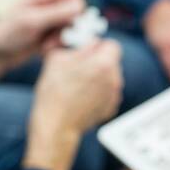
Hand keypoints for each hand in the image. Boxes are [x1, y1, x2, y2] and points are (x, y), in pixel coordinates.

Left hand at [0, 0, 85, 87]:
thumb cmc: (6, 34)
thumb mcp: (32, 21)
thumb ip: (57, 13)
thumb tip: (81, 7)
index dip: (77, 8)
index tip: (70, 23)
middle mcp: (47, 4)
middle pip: (75, 10)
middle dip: (70, 26)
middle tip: (57, 38)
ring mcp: (48, 19)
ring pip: (71, 25)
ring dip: (63, 37)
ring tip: (47, 46)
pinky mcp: (48, 33)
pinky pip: (65, 36)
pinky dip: (59, 44)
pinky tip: (45, 50)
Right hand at [25, 40, 123, 169]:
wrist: (55, 125)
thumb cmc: (54, 92)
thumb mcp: (58, 59)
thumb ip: (77, 46)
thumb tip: (88, 43)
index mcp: (104, 64)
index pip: (112, 45)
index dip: (99, 46)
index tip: (88, 50)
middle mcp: (115, 79)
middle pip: (112, 62)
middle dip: (98, 62)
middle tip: (80, 67)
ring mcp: (114, 96)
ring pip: (109, 78)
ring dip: (98, 77)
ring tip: (77, 85)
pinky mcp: (110, 109)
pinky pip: (107, 93)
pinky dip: (98, 93)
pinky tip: (81, 97)